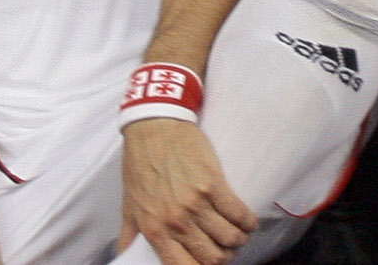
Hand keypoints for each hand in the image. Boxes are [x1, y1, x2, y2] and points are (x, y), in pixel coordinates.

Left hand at [120, 118, 258, 264]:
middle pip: (213, 258)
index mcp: (155, 231)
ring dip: (238, 239)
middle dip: (224, 255)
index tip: (209, 260)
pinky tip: (248, 220)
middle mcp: (176, 222)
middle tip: (226, 246)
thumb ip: (129, 235)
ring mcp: (196, 204)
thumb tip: (128, 256)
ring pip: (230, 239)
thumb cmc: (140, 162)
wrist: (153, 125)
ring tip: (238, 232)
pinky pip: (239, 214)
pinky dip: (248, 222)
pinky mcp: (213, 184)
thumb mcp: (129, 204)